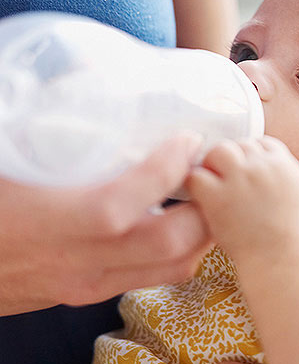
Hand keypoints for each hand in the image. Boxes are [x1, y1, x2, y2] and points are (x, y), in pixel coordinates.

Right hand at [0, 134, 210, 315]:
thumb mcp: (1, 160)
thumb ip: (39, 129)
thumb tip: (80, 69)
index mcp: (46, 226)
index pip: (120, 207)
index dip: (163, 171)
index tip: (187, 139)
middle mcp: (77, 264)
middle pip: (169, 247)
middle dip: (205, 208)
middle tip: (212, 171)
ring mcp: (87, 285)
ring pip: (171, 269)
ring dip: (201, 234)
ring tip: (206, 196)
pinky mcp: (88, 294)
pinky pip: (152, 276)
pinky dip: (178, 249)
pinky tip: (173, 220)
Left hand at [186, 136, 298, 261]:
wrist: (281, 259)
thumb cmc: (290, 237)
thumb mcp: (296, 195)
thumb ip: (279, 177)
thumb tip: (261, 169)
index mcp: (283, 164)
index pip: (261, 143)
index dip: (250, 156)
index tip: (244, 172)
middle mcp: (261, 165)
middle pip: (239, 145)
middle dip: (231, 160)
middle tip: (225, 180)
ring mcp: (239, 178)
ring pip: (218, 152)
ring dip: (212, 166)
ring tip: (212, 187)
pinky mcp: (217, 195)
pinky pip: (196, 176)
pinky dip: (195, 185)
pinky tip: (200, 199)